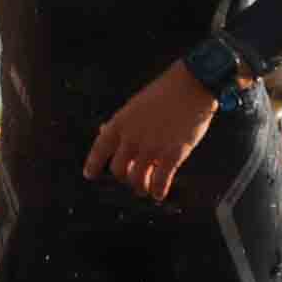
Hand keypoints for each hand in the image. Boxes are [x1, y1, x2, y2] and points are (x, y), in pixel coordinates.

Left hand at [84, 60, 224, 202]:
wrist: (192, 86)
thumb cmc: (164, 93)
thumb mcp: (135, 104)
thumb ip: (121, 121)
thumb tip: (102, 130)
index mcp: (120, 123)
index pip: (100, 149)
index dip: (92, 164)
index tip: (89, 175)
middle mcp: (132, 138)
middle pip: (118, 170)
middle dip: (125, 177)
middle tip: (132, 179)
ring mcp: (151, 148)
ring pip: (137, 180)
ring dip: (141, 188)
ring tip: (146, 188)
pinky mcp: (172, 154)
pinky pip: (160, 182)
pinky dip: (158, 191)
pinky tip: (159, 194)